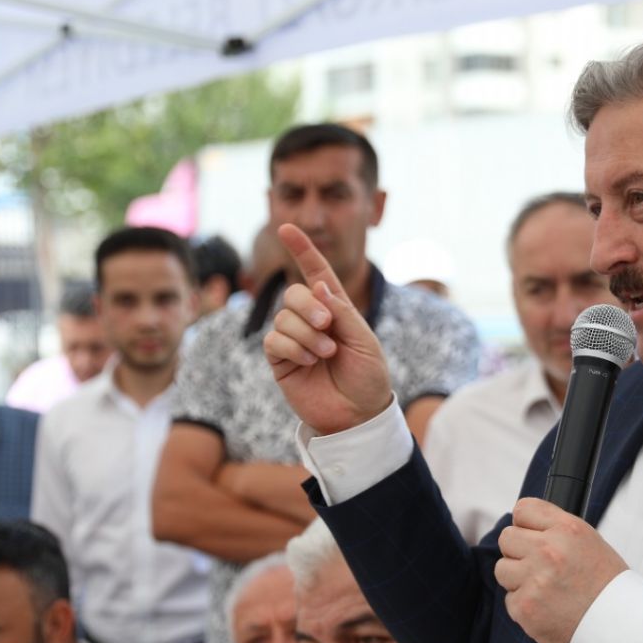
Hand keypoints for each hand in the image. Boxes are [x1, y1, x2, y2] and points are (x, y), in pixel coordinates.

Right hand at [263, 224, 392, 435]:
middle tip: (328, 326)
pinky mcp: (281, 360)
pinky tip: (309, 362)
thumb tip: (317, 286)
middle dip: (309, 306)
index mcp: (336, 310)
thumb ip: (343, 313)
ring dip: (307, 334)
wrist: (359, 415)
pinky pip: (274, 340)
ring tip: (326, 354)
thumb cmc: (368, 377)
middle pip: (292, 293)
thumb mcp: (365, 341)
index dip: (302, 250)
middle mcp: (311, 321)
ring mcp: (294, 340)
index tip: (287, 227)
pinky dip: (294, 348)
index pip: (315, 273)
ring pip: (284, 317)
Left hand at [493, 498, 628, 642]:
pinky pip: (509, 598)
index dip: (526, 524)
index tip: (531, 535)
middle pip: (507, 538)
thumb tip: (527, 528)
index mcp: (567, 530)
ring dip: (517, 579)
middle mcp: (548, 550)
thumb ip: (557, 531)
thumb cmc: (608, 586)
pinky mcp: (525, 606)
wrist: (620, 626)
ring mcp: (534, 579)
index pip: (523, 510)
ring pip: (502, 568)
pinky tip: (547, 608)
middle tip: (538, 567)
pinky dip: (524, 605)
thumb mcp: (590, 543)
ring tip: (542, 589)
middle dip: (518, 552)